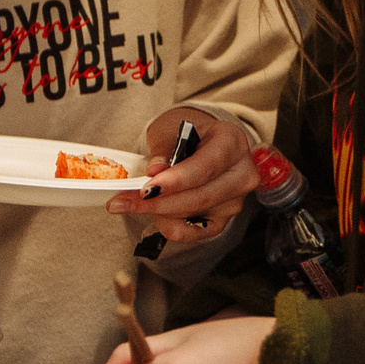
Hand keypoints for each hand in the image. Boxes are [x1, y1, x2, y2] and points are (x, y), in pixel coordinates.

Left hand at [105, 107, 258, 243]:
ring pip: (194, 215)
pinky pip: (196, 232)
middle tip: (123, 201)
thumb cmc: (186, 133)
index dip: (175, 181)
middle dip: (158, 202)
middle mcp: (241, 173)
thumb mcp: (170, 130)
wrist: (200, 142)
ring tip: (129, 204)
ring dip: (158, 213)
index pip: (205, 167)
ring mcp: (235, 200)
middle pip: (200, 196)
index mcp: (232, 142)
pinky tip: (154, 217)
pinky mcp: (224, 219)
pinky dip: (171, 227)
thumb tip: (155, 169)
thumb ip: (164, 150)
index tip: (146, 188)